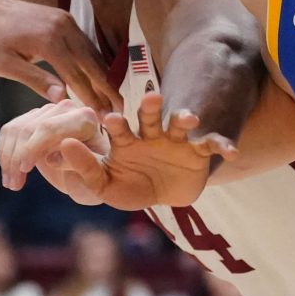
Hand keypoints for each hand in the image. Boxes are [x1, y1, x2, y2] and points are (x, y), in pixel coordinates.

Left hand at [0, 0, 123, 111]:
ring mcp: (66, 21)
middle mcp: (63, 28)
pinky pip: (85, 43)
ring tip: (114, 97)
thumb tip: (63, 98)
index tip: (103, 117)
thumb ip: (35, 80)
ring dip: (104, 75)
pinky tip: (98, 76)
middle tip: (120, 109)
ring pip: (92, 52)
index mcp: (48, 41)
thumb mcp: (5, 65)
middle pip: (93, 63)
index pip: (77, 76)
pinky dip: (94, 61)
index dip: (92, 98)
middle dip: (108, 88)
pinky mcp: (64, 18)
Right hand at [0, 99, 106, 192]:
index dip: (32, 148)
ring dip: (8, 159)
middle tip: (15, 185)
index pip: (49, 128)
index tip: (24, 170)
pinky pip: (10, 131)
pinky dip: (5, 154)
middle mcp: (66, 109)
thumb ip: (83, 159)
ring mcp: (48, 112)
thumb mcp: (96, 175)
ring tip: (12, 185)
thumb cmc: (100, 177)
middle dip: (18, 157)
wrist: (95, 175)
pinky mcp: (33, 120)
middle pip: (29, 128)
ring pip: (15, 129)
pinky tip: (9, 176)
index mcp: (85, 118)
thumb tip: (63, 145)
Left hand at [3, 92, 237, 209]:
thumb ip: (86, 167)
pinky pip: (212, 145)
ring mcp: (177, 142)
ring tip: (189, 119)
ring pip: (180, 125)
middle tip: (151, 99)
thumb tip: (63, 146)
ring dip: (185, 119)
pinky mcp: (199, 152)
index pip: (120, 128)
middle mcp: (152, 135)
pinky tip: (231, 152)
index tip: (111, 119)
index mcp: (127, 140)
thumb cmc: (132, 187)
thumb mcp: (105, 186)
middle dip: (151, 107)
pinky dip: (223, 146)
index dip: (117, 123)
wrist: (165, 197)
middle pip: (150, 117)